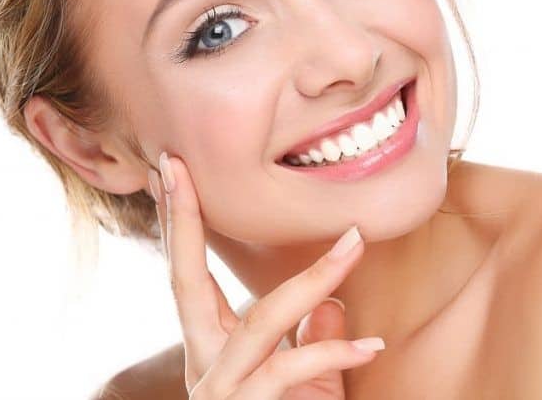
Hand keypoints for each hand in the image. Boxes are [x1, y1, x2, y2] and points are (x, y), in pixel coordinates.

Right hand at [147, 152, 383, 398]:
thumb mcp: (307, 387)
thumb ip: (313, 346)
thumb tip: (331, 302)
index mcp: (209, 347)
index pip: (189, 275)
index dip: (179, 224)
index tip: (169, 171)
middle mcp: (203, 363)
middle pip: (185, 280)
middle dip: (182, 219)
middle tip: (175, 164)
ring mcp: (218, 389)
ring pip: (261, 320)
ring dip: (314, 278)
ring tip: (356, 243)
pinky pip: (287, 369)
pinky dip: (332, 354)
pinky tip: (372, 346)